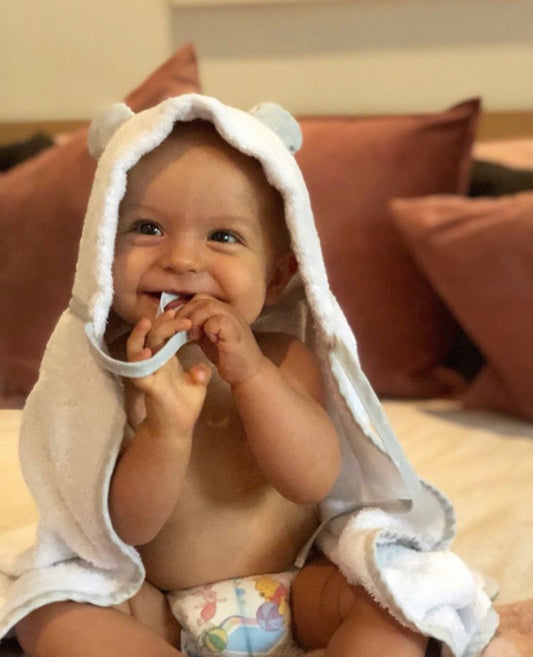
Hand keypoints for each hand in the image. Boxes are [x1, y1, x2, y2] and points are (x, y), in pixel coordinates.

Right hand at [126, 310, 210, 433]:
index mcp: (166, 358)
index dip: (171, 322)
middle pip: (151, 336)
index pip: (164, 334)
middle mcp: (154, 363)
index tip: (184, 314)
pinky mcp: (147, 387)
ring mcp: (148, 374)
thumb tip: (201, 369)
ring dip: (141, 335)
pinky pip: (138, 372)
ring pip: (137, 349)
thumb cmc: (184, 405)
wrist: (178, 429)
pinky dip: (140, 361)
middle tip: (177, 315)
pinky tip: (147, 352)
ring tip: (149, 322)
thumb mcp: (197, 384)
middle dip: (162, 323)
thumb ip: (200, 373)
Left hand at [176, 295, 266, 385]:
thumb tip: (177, 323)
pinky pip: (215, 321)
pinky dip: (206, 330)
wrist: (249, 372)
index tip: (176, 324)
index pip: (199, 299)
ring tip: (192, 337)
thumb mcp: (208, 337)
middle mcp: (229, 311)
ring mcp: (233, 319)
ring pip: (207, 307)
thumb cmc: (228, 356)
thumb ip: (197, 327)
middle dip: (186, 314)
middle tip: (180, 330)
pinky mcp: (235, 332)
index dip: (185, 309)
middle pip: (201, 300)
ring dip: (194, 321)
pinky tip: (206, 340)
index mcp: (222, 310)